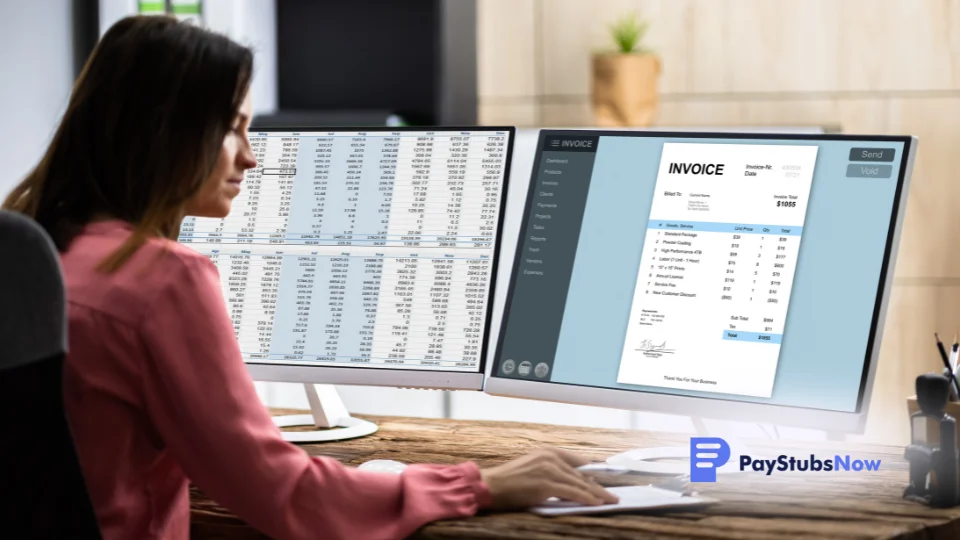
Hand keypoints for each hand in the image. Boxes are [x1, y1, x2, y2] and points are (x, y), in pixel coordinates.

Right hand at [479, 447, 618, 509]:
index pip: (577, 461)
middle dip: (598, 485)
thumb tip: (570, 484)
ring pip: (580, 483)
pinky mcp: (546, 483)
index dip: (593, 471)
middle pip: (581, 474)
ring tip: (610, 500)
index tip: (605, 479)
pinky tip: (596, 503)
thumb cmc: (508, 481)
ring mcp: (549, 469)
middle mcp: (550, 457)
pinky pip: (572, 492)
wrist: (490, 485)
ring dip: (597, 493)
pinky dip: (586, 498)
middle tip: (612, 493)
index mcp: (547, 452)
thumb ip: (551, 472)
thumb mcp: (533, 469)